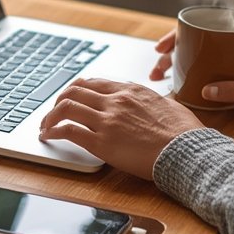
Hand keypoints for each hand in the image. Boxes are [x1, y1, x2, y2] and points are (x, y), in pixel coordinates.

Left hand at [38, 77, 203, 180]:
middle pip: (75, 91)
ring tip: (45, 125)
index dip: (78, 89)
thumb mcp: (168, 106)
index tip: (72, 96)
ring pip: (66, 107)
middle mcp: (116, 101)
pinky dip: (53, 132)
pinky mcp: (102, 143)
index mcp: (132, 91)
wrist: (188, 151)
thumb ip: (151, 102)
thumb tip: (149, 104)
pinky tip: (48, 137)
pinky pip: (69, 131)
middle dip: (59, 100)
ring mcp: (107, 120)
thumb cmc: (185, 134)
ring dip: (50, 116)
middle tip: (54, 111)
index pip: (95, 82)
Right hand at [149, 31, 233, 108]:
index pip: (202, 31)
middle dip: (172, 54)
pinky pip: (212, 64)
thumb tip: (204, 91)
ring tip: (163, 77)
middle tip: (155, 71)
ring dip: (180, 63)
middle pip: (196, 42)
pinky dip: (194, 69)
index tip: (161, 48)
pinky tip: (183, 81)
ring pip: (201, 54)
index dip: (177, 37)